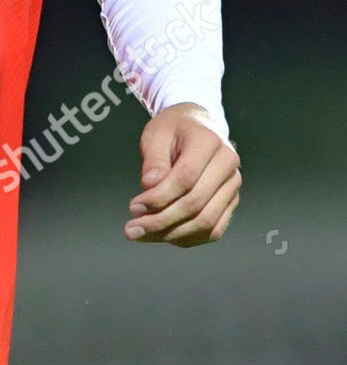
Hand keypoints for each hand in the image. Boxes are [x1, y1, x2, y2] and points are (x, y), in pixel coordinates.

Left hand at [124, 103, 240, 246]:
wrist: (197, 126)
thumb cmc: (174, 128)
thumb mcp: (156, 133)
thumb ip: (154, 160)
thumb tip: (151, 186)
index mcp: (208, 141)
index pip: (185, 178)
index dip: (158, 197)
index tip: (134, 207)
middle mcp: (227, 164)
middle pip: (196, 204)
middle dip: (161, 221)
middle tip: (133, 229)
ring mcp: (232, 185)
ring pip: (206, 222)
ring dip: (172, 234)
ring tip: (144, 235)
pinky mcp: (230, 202)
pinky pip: (213, 229)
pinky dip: (188, 238)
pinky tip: (164, 235)